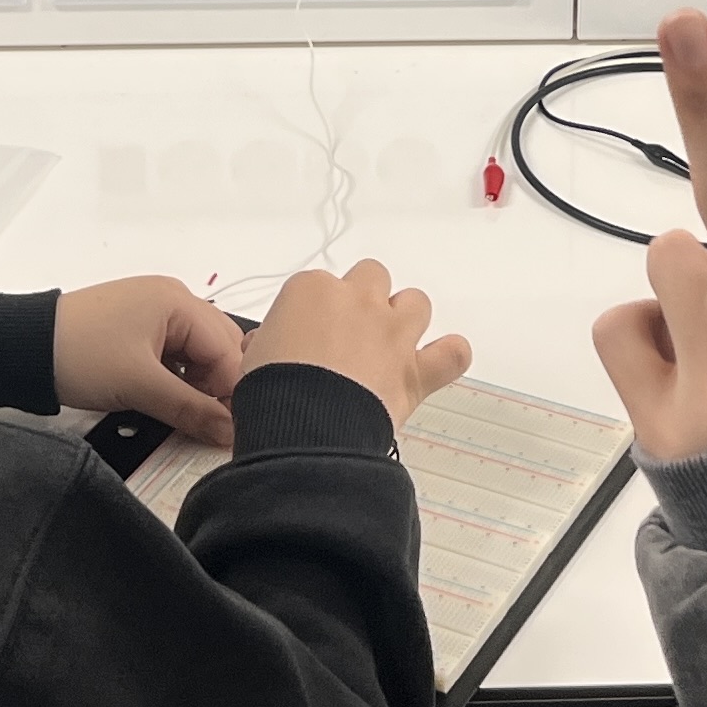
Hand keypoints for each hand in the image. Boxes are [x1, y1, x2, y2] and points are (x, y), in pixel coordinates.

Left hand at [54, 276, 248, 444]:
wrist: (20, 347)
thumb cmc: (81, 356)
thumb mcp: (139, 386)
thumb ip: (190, 410)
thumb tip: (231, 433)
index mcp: (180, 301)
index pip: (228, 350)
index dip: (233, 392)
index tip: (232, 430)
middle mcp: (174, 299)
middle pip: (218, 347)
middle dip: (218, 386)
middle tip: (209, 424)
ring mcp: (154, 311)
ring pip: (197, 353)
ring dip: (197, 385)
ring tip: (185, 414)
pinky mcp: (137, 327)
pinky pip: (174, 353)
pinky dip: (176, 378)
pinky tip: (167, 401)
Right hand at [247, 258, 470, 424]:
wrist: (303, 429)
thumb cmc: (272, 393)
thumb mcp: (253, 359)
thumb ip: (269, 342)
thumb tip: (269, 347)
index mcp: (311, 290)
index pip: (317, 287)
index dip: (314, 313)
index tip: (307, 337)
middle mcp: (358, 301)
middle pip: (371, 277)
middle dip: (363, 301)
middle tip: (348, 335)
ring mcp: (391, 332)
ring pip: (415, 302)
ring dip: (406, 319)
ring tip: (390, 345)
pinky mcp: (414, 369)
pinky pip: (452, 352)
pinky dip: (449, 356)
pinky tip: (440, 360)